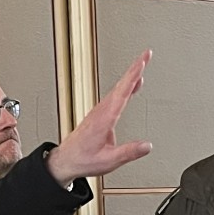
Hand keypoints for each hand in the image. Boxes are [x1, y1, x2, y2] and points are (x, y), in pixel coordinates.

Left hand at [47, 51, 153, 184]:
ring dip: (129, 76)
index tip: (142, 62)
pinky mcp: (98, 114)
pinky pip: (114, 95)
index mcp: (105, 119)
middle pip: (121, 85)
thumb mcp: (109, 160)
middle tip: (146, 55)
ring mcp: (99, 111)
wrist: (66, 160)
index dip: (133, 76)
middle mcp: (101, 111)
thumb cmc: (83, 159)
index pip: (122, 92)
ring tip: (141, 65)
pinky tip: (129, 86)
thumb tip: (147, 145)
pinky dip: (124, 87)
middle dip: (134, 68)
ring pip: (117, 88)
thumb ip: (129, 152)